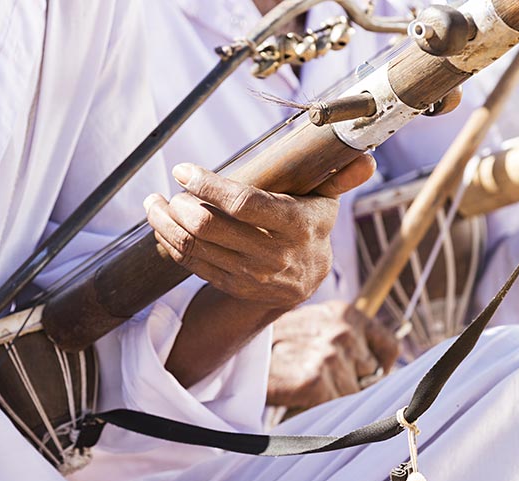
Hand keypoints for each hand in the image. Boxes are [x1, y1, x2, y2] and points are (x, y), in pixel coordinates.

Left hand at [145, 155, 375, 309]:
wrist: (305, 280)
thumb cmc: (310, 225)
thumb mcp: (326, 200)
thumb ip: (339, 176)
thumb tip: (366, 157)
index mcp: (297, 225)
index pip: (246, 205)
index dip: (210, 186)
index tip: (183, 170)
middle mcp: (273, 254)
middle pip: (211, 228)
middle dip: (179, 207)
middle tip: (167, 190)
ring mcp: (251, 275)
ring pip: (194, 247)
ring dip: (165, 224)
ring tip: (152, 204)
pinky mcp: (232, 285)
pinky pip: (192, 264)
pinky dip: (171, 244)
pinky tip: (162, 226)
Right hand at [267, 300, 398, 410]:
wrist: (236, 358)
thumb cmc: (276, 348)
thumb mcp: (315, 329)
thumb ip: (348, 342)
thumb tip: (380, 374)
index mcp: (345, 313)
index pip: (388, 347)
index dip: (377, 367)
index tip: (363, 377)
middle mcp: (343, 329)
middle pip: (371, 376)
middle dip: (351, 384)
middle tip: (316, 378)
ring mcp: (330, 354)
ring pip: (353, 395)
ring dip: (331, 398)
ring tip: (302, 384)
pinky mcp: (316, 379)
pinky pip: (335, 407)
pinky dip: (318, 408)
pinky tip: (297, 394)